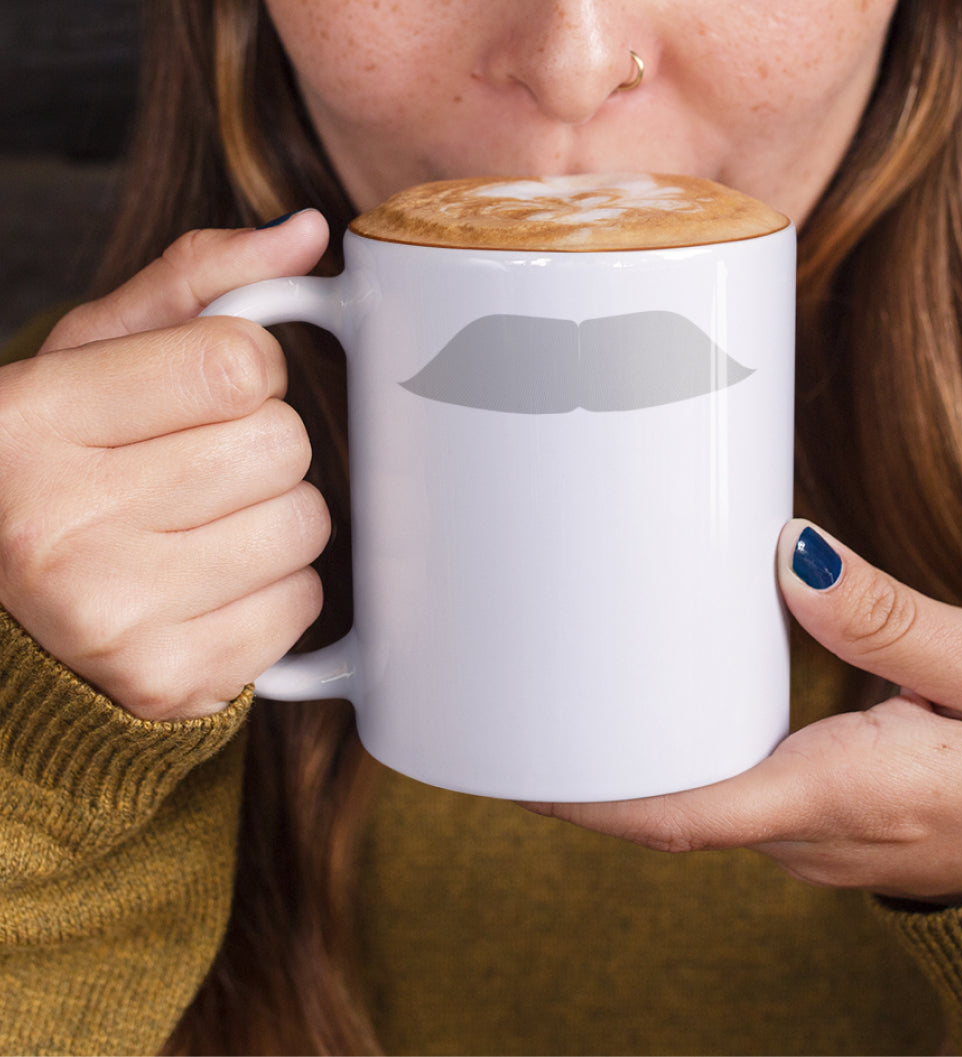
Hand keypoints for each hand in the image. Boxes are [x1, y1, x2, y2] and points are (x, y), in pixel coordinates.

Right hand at [0, 211, 332, 719]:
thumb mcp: (90, 358)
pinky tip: (215, 585)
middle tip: (204, 466)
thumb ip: (195, 286)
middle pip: (282, 446)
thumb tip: (308, 234)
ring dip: (279, 517)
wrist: (5, 611)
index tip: (214, 390)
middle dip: (265, 445)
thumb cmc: (58, 467)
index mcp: (31, 421)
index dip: (250, 369)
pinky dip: (279, 591)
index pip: (237, 363)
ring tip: (207, 526)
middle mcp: (58, 522)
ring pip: (305, 525)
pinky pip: (302, 607)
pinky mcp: (169, 680)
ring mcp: (113, 614)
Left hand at [529, 519, 961, 903]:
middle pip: (673, 813)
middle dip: (594, 774)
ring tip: (576, 700)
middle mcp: (814, 835)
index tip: (524, 770)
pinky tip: (665, 721)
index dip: (595, 799)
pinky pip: (732, 800)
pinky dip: (686, 768)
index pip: (688, 816)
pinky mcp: (825, 828)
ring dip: (636, 769)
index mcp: (846, 794)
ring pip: (699, 810)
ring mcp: (816, 842)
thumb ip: (891, 620)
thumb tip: (790, 558)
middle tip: (525, 703)